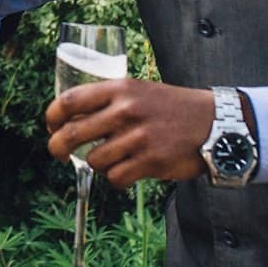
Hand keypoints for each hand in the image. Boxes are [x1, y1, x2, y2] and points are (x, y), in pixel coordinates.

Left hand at [49, 79, 216, 189]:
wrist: (216, 123)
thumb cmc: (171, 108)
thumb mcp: (139, 91)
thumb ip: (108, 102)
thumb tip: (70, 121)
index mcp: (119, 88)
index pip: (69, 101)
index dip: (52, 117)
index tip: (51, 126)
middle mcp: (126, 110)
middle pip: (72, 133)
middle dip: (58, 148)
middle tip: (59, 154)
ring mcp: (138, 137)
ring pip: (94, 161)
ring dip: (98, 165)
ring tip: (113, 159)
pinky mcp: (151, 161)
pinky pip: (116, 177)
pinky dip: (117, 178)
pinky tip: (128, 171)